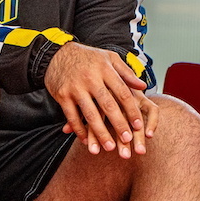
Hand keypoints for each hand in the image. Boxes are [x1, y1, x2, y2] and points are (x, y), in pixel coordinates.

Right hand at [44, 42, 153, 157]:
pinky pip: (72, 116)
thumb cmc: (88, 57)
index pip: (122, 92)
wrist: (57, 53)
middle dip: (119, 124)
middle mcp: (91, 79)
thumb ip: (126, 72)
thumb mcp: (109, 58)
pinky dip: (79, 130)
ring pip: (90, 114)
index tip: (139, 125)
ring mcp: (75, 88)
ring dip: (100, 133)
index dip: (131, 110)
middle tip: (128, 140)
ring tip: (110, 146)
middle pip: (108, 105)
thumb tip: (143, 86)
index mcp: (105, 69)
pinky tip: (87, 141)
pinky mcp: (62, 95)